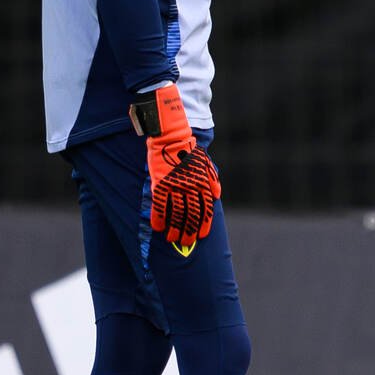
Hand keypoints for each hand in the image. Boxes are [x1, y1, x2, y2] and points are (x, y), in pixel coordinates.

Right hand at [129, 81, 220, 252]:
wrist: (171, 132)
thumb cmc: (187, 147)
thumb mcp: (204, 163)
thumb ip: (210, 179)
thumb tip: (216, 195)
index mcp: (202, 182)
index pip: (205, 208)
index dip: (203, 224)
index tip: (201, 236)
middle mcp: (191, 186)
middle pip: (192, 215)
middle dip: (189, 231)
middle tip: (185, 242)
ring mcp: (175, 185)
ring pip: (176, 214)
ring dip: (174, 229)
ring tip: (172, 239)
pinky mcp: (160, 182)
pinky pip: (159, 205)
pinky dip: (158, 217)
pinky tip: (157, 227)